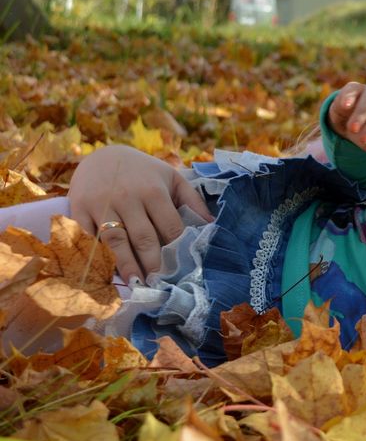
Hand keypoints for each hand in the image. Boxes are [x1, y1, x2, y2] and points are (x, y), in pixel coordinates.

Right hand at [68, 145, 213, 282]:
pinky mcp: (78, 210)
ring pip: (115, 242)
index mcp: (153, 191)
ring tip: (137, 284)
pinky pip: (88, 239)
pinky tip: (106, 273)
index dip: (176, 250)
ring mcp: (101, 204)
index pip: (170, 227)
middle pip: (143, 238)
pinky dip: (97, 257)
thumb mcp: (171, 178)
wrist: (102, 155)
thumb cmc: (143, 172)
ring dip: (126, 265)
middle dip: (154, 263)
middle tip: (161, 285)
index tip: (182, 271)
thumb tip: (212, 226)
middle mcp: (128, 198)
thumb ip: (192, 200)